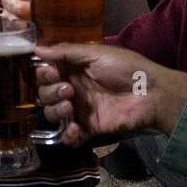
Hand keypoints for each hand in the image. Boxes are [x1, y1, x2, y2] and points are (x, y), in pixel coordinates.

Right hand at [35, 43, 186, 145]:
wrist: (151, 94)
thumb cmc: (125, 68)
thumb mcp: (95, 54)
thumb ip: (65, 52)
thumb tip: (36, 49)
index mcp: (74, 70)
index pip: (46, 74)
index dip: (44, 74)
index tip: (52, 72)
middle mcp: (73, 89)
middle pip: (45, 94)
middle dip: (50, 93)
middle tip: (68, 90)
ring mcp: (80, 110)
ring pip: (53, 115)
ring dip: (55, 111)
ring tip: (71, 107)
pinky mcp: (89, 129)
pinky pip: (69, 137)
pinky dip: (68, 135)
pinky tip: (75, 129)